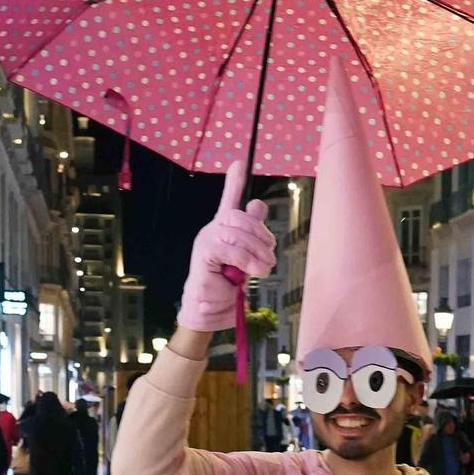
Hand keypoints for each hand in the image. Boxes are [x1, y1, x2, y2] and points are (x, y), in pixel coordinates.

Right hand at [177, 162, 275, 331]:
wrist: (207, 312)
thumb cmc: (225, 288)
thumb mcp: (245, 261)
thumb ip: (252, 236)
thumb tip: (258, 205)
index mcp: (223, 230)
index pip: (229, 200)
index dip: (234, 181)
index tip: (240, 162)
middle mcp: (212, 230)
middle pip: (239, 216)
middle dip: (260, 234)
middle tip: (270, 256)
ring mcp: (205, 240)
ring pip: (238, 233)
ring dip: (256, 252)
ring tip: (263, 269)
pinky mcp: (203, 254)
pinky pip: (230, 249)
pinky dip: (245, 261)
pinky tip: (250, 273)